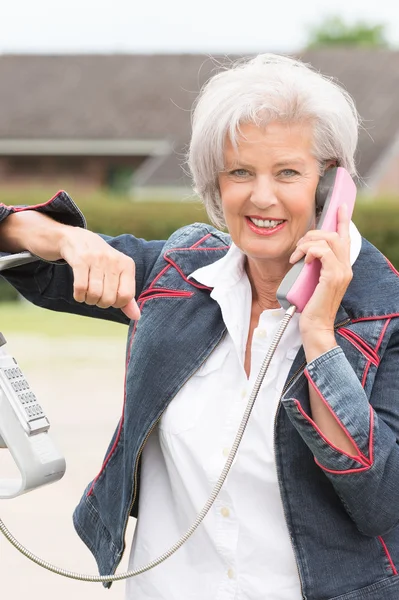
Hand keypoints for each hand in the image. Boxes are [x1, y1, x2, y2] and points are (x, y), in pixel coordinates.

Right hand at [59, 227, 139, 319]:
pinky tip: (79, 294)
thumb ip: (127, 297)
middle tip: (97, 297)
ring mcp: (97, 259)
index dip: (117, 303)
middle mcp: (114, 260)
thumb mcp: (118, 275)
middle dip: (101, 303)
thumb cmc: (101, 263)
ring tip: (88, 295)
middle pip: (109, 298)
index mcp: (127, 265)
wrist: (78, 239)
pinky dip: (79, 296)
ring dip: (89, 300)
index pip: (126, 296)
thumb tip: (137, 317)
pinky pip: (81, 287)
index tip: (111, 299)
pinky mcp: (80, 260)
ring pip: (95, 294)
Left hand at [288, 204, 351, 336]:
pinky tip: (300, 261)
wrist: (314, 326)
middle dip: (314, 234)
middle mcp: (345, 267)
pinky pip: (323, 251)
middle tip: (299, 245)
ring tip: (296, 255)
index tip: (340, 206)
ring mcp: (341, 272)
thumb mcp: (311, 281)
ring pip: (329, 240)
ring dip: (308, 243)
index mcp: (341, 267)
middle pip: (335, 235)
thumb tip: (304, 252)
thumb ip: (313, 266)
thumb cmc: (309, 307)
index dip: (343, 220)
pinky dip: (309, 252)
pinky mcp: (333, 276)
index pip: (345, 238)